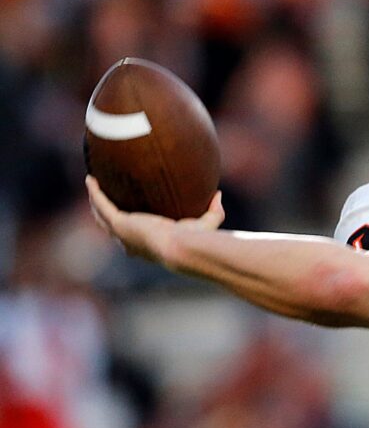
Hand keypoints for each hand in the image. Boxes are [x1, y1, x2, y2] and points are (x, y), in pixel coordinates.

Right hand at [85, 175, 224, 266]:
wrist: (181, 247)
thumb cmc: (194, 241)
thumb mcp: (206, 224)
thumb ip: (214, 212)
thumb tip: (218, 195)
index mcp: (147, 246)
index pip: (133, 238)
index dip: (127, 228)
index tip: (127, 216)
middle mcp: (131, 243)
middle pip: (111, 228)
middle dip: (104, 214)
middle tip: (101, 199)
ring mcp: (122, 234)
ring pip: (101, 216)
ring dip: (95, 201)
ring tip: (93, 185)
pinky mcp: (119, 223)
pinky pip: (101, 204)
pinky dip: (95, 192)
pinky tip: (90, 179)